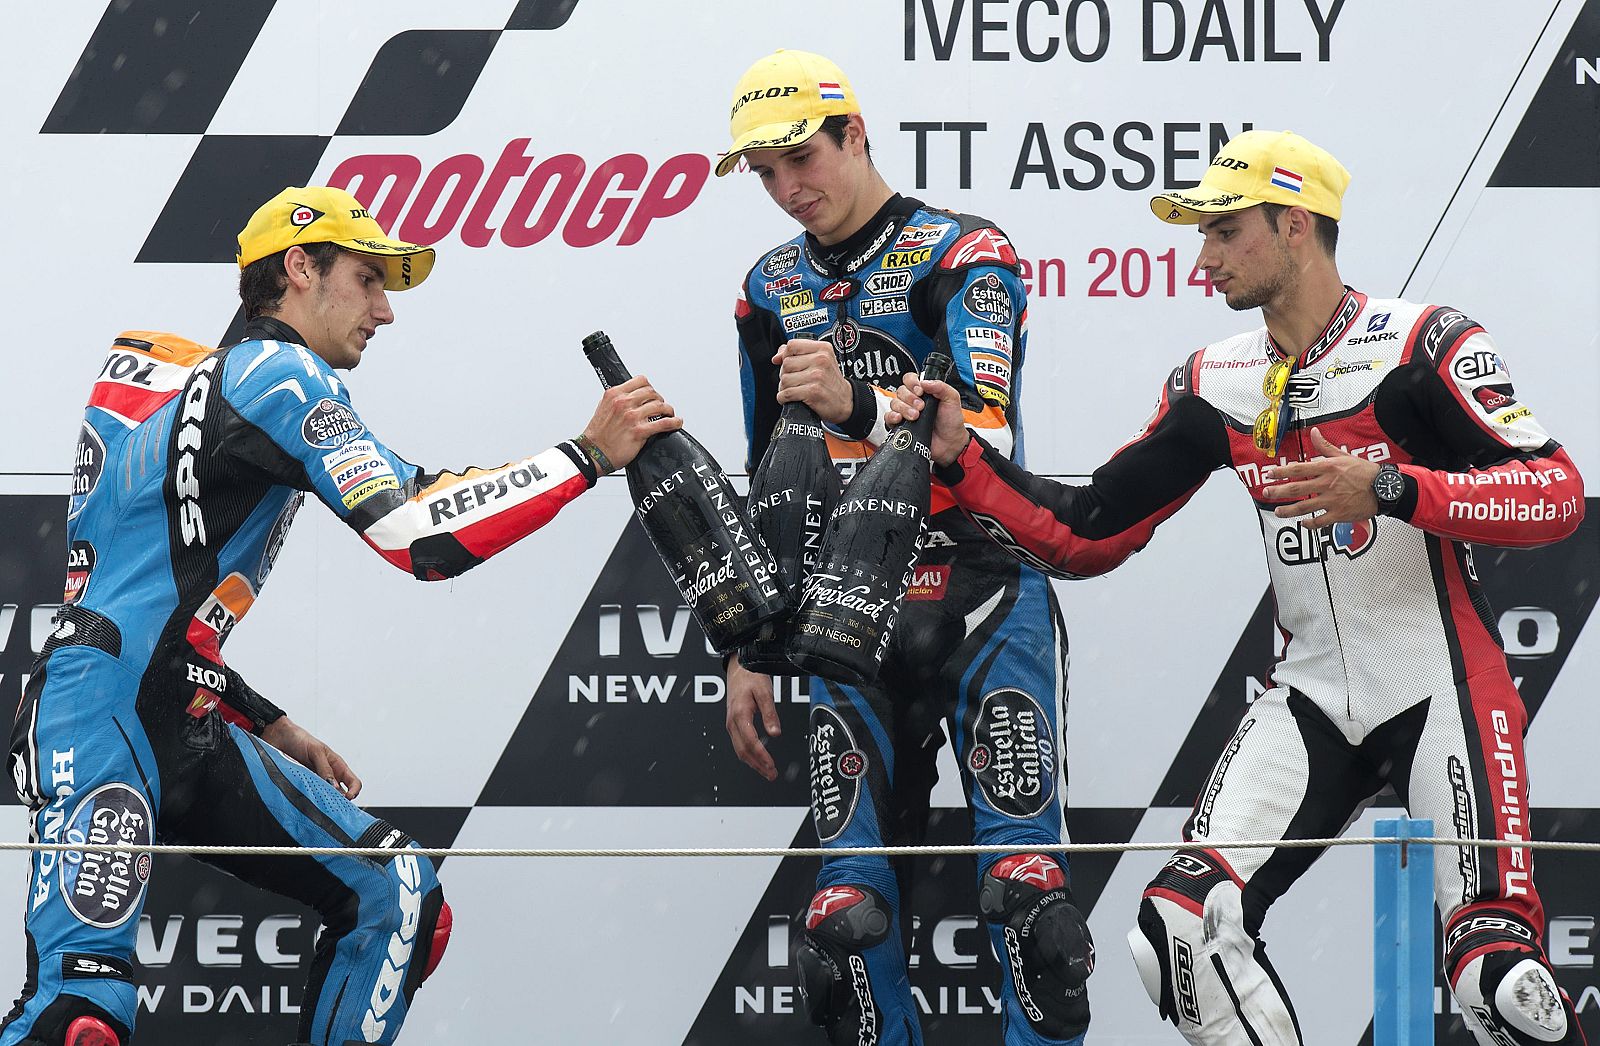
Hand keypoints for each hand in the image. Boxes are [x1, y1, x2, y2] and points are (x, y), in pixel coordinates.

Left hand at [261, 716, 362, 798]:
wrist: (278, 737)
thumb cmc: (299, 739)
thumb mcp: (316, 751)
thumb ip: (325, 769)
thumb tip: (334, 786)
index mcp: (337, 766)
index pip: (353, 783)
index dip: (354, 792)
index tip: (347, 798)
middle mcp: (328, 776)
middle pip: (340, 795)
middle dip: (338, 801)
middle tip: (330, 804)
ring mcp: (315, 782)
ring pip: (324, 798)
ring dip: (322, 801)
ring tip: (317, 803)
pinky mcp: (302, 786)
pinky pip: (308, 797)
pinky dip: (308, 801)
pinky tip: (304, 800)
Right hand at [583, 375, 683, 471]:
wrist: (593, 453)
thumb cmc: (597, 435)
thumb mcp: (603, 408)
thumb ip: (617, 400)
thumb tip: (631, 397)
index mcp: (614, 394)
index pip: (640, 381)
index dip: (650, 387)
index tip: (652, 394)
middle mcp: (623, 403)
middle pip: (652, 392)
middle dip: (659, 399)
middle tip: (661, 406)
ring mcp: (632, 416)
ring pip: (660, 406)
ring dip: (668, 410)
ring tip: (670, 414)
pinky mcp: (639, 431)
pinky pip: (663, 423)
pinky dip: (674, 422)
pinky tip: (676, 422)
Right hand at [724, 654, 780, 781]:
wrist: (738, 667)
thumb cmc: (750, 676)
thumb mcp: (764, 692)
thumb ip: (770, 713)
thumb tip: (776, 733)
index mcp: (740, 714)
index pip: (751, 742)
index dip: (762, 757)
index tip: (772, 766)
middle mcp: (732, 722)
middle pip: (743, 751)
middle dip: (758, 765)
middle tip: (771, 775)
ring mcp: (731, 723)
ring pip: (740, 750)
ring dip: (753, 763)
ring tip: (766, 771)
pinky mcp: (733, 723)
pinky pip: (739, 744)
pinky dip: (748, 755)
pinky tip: (757, 758)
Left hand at [774, 339, 853, 423]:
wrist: (846, 401)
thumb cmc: (830, 381)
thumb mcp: (820, 360)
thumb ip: (798, 353)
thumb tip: (776, 357)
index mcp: (823, 349)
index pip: (792, 345)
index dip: (785, 355)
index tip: (788, 364)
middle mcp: (821, 360)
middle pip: (786, 363)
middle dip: (785, 374)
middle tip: (795, 380)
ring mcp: (817, 376)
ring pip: (784, 379)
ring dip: (784, 388)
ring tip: (795, 390)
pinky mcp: (813, 392)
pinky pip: (787, 393)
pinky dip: (784, 398)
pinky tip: (792, 398)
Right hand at [886, 374, 970, 466]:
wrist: (949, 443)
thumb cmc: (951, 422)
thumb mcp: (952, 399)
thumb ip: (941, 387)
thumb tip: (924, 382)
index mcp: (924, 391)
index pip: (910, 379)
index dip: (912, 383)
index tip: (920, 391)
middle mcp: (913, 400)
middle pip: (901, 391)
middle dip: (910, 398)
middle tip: (921, 407)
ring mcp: (905, 413)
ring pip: (894, 403)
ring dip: (904, 408)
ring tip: (916, 416)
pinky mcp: (900, 425)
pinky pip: (888, 417)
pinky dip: (892, 416)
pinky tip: (900, 418)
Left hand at [1264, 427, 1380, 527]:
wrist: (1385, 488)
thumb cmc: (1365, 472)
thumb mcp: (1344, 456)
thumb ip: (1325, 446)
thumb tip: (1314, 432)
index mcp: (1328, 468)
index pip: (1298, 468)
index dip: (1281, 471)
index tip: (1269, 474)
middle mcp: (1327, 484)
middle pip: (1297, 488)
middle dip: (1278, 491)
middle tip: (1266, 493)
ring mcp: (1332, 501)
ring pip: (1304, 507)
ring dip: (1288, 510)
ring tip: (1277, 511)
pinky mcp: (1339, 514)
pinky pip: (1319, 521)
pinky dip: (1309, 524)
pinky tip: (1302, 523)